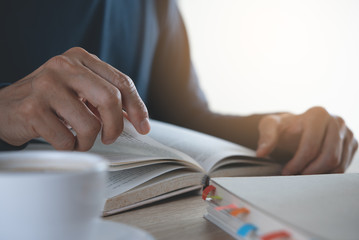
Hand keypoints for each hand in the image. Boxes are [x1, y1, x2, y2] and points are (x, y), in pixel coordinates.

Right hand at [0, 47, 149, 150]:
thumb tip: (137, 119)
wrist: (5, 108)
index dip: (137, 107)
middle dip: (116, 126)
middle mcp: (64, 66)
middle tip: (110, 137)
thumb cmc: (48, 100)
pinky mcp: (33, 108)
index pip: (121, 82)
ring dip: (88, 141)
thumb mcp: (79, 90)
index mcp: (80, 58)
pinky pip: (67, 139)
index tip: (143, 126)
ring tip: (78, 139)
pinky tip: (61, 139)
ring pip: (90, 125)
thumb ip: (105, 98)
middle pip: (111, 99)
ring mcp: (47, 85)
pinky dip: (69, 147)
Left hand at [256, 106, 357, 174]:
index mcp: (318, 114)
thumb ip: (266, 137)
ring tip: (301, 175)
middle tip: (295, 177)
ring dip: (319, 175)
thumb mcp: (269, 127)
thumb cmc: (282, 128)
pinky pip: (343, 167)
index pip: (311, 146)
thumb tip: (261, 152)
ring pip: (338, 164)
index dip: (298, 163)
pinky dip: (327, 174)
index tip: (286, 172)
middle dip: (310, 172)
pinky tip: (312, 173)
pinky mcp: (352, 144)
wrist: (295, 129)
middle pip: (329, 157)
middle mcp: (336, 121)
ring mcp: (347, 133)